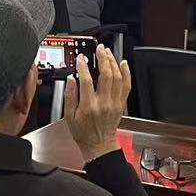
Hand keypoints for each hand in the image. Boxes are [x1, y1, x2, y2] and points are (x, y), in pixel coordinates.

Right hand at [65, 46, 130, 163]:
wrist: (99, 146)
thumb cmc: (84, 133)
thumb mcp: (69, 117)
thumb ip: (70, 96)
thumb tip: (71, 79)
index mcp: (89, 106)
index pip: (86, 81)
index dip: (83, 66)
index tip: (80, 58)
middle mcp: (104, 103)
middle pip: (106, 75)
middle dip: (103, 58)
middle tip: (99, 49)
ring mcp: (114, 103)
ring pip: (117, 77)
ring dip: (113, 62)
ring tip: (108, 53)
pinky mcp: (121, 104)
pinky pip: (127, 86)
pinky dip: (126, 73)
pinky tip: (123, 64)